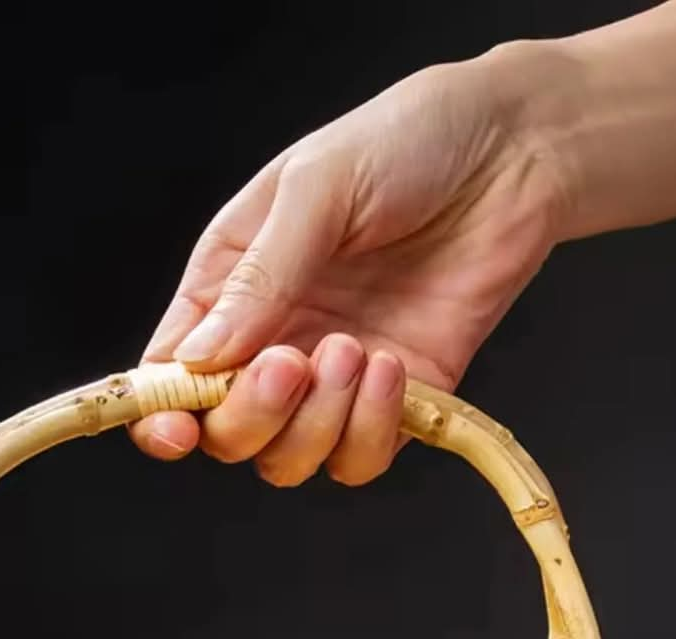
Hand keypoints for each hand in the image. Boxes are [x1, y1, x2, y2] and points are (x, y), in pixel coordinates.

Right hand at [129, 45, 566, 485]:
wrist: (514, 154)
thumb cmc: (407, 142)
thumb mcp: (316, 187)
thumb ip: (258, 277)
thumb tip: (196, 357)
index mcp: (230, 288)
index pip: (171, 373)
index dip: (161, 415)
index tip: (173, 428)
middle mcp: (274, 342)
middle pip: (227, 432)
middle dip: (252, 416)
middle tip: (293, 361)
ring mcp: (334, 380)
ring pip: (289, 459)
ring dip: (315, 423)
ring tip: (356, 349)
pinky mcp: (397, 401)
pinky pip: (360, 457)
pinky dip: (370, 431)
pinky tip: (391, 367)